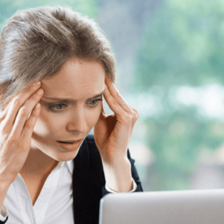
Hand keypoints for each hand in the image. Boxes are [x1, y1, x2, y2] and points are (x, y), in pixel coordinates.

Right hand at [0, 82, 42, 211]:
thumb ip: (7, 122)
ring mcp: (12, 133)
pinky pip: (29, 123)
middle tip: (38, 81)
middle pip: (17, 102)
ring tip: (41, 90)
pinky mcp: (20, 141)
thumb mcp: (0, 134)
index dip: (21, 91)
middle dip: (28, 90)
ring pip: (23, 110)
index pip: (10, 101)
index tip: (30, 83)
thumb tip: (16, 110)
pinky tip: (40, 106)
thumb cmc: (1, 153)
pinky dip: (35, 113)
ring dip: (33, 98)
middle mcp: (4, 125)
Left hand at [94, 75, 138, 191]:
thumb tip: (92, 95)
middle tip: (98, 67)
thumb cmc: (106, 139)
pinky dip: (108, 97)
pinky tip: (100, 89)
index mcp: (126, 111)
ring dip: (106, 87)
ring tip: (98, 75)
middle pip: (116, 93)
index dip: (106, 83)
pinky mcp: (127, 119)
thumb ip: (100, 108)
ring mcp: (131, 115)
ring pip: (116, 97)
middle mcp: (131, 111)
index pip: (115, 94)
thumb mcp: (101, 119)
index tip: (96, 72)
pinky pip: (116, 105)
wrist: (111, 156)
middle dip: (107, 81)